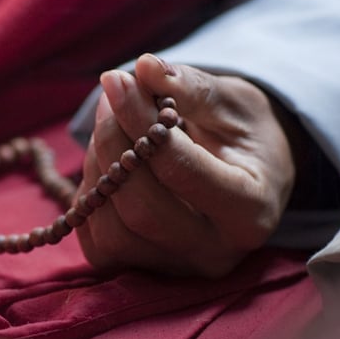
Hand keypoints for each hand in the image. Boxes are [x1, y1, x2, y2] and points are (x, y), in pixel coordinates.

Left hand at [76, 54, 294, 276]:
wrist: (247, 175)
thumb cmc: (243, 135)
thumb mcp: (232, 102)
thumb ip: (192, 87)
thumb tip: (145, 67)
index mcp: (250, 209)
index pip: (182, 170)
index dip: (140, 121)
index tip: (117, 80)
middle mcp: (214, 252)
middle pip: (141, 207)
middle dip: (113, 144)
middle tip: (111, 95)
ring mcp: (174, 268)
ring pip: (112, 227)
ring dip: (98, 166)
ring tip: (114, 126)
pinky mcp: (140, 271)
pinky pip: (95, 240)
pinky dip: (89, 195)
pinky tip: (109, 163)